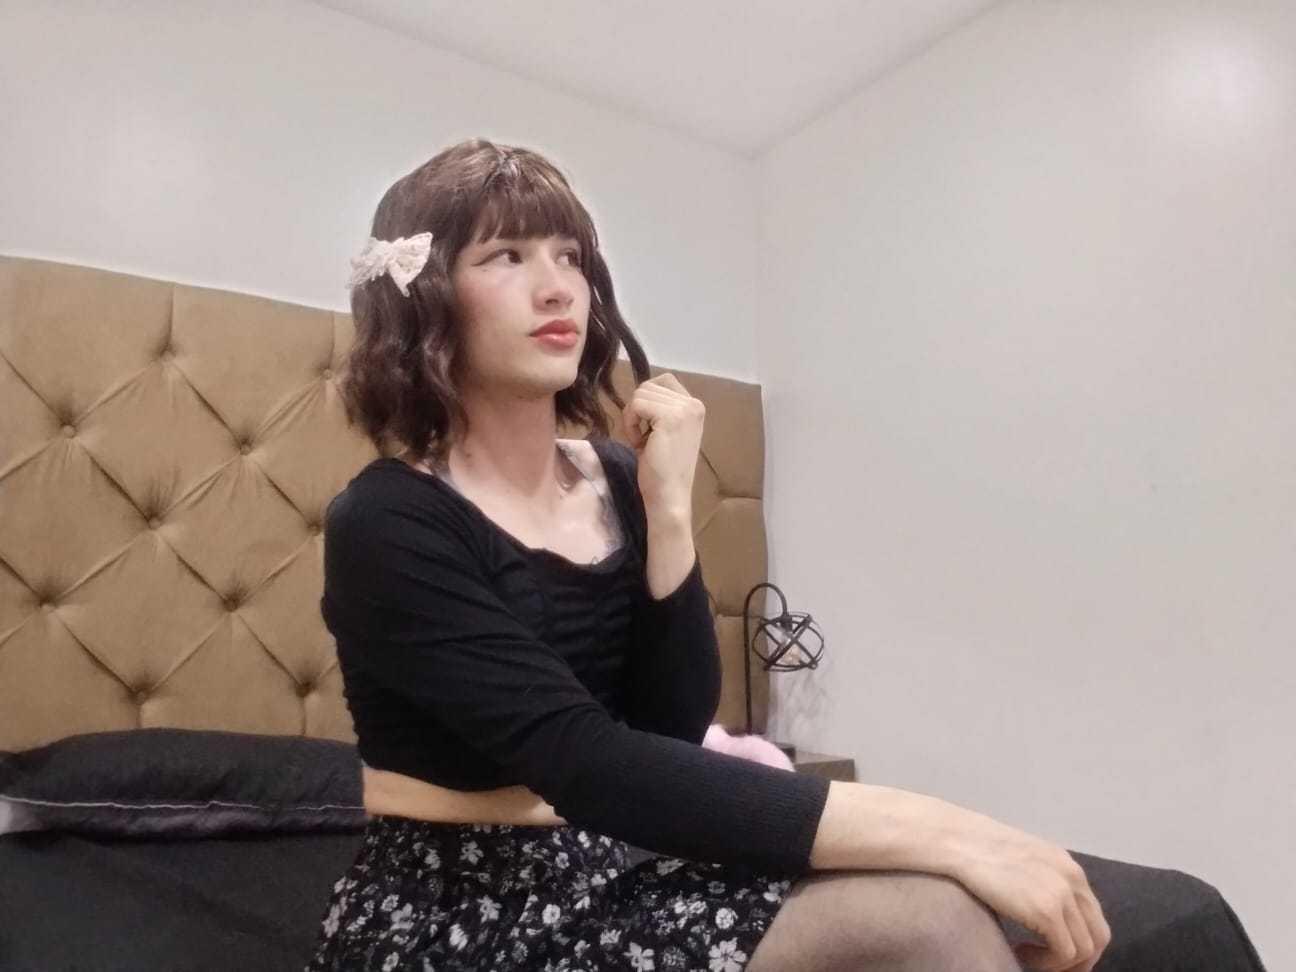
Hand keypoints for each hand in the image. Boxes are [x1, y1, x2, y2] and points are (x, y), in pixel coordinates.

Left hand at [621, 373, 704, 518]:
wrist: (669, 496)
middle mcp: (694, 404)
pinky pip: (636, 405)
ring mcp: (684, 410)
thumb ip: (659, 409)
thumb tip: (639, 392)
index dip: (646, 400)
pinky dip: (630, 423)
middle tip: (641, 437)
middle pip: (648, 385)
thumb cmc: (662, 469)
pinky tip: (637, 443)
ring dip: (632, 417)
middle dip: (637, 410)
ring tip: (640, 441)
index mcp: (695, 406)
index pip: (663, 380)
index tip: (647, 427)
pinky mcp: (670, 418)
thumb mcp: (663, 431)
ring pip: (640, 394)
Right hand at [946, 809, 1111, 970]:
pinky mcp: (1047, 910)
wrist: (961, 841)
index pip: (1093, 916)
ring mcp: (1062, 894)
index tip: (1056, 952)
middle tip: (1050, 965)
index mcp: (1069, 868)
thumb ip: (1045, 882)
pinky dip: (1046, 963)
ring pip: (1084, 949)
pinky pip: (1064, 953)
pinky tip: (1020, 952)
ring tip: (1028, 956)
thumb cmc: (979, 850)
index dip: (1080, 941)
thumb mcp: (1025, 862)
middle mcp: (1073, 880)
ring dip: (1058, 963)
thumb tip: (1050, 916)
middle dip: (1080, 960)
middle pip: (1098, 936)